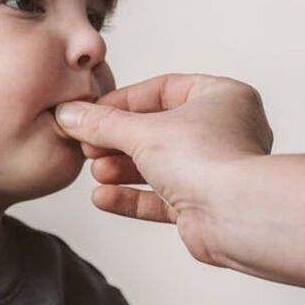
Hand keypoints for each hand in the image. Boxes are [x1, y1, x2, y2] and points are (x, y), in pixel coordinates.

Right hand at [52, 73, 272, 262]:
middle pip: (159, 130)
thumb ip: (102, 123)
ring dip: (123, 169)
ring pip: (161, 165)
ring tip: (96, 172)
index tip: (92, 112)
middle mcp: (225, 132)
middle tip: (88, 145)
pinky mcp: (207, 206)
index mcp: (223, 98)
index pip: (164, 89)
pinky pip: (164, 198)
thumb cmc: (208, 160)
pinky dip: (134, 197)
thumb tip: (69, 115)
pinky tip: (103, 198)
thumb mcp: (143, 132)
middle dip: (119, 140)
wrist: (236, 215)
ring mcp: (217, 171)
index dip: (124, 101)